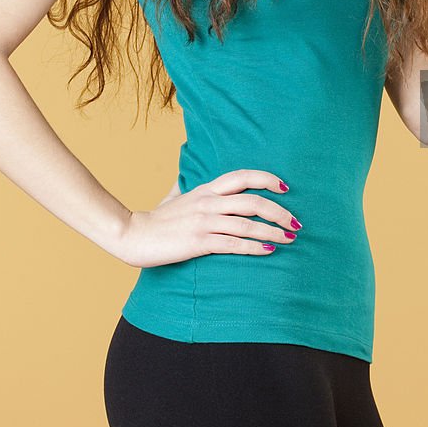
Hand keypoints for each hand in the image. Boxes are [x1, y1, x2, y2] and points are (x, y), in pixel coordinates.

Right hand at [116, 169, 299, 267]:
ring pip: (247, 224)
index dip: (266, 179)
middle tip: (296, 222)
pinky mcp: (198, 242)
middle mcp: (208, 202)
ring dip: (273, 231)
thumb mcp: (176, 196)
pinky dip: (254, 247)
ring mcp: (204, 222)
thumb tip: (189, 180)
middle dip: (279, 211)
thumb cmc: (156, 219)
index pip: (242, 176)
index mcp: (206, 189)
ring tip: (290, 238)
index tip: (285, 187)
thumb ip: (188, 188)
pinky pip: (233, 244)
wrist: (132, 235)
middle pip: (252, 200)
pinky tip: (268, 250)